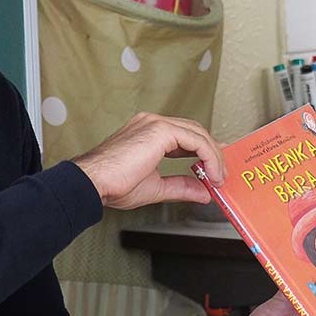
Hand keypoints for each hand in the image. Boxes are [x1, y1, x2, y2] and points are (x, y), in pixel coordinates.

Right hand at [72, 113, 224, 209]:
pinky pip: (195, 140)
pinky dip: (208, 156)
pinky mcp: (160, 130)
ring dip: (213, 156)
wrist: (94, 183)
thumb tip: (203, 192)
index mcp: (148, 133)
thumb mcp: (156, 187)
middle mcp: (151, 123)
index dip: (203, 149)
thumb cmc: (113, 184)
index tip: (215, 166)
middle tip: (221, 174)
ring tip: (218, 177)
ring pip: (197, 134)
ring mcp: (155, 123)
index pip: (184, 135)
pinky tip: (211, 173)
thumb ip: (180, 186)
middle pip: (194, 131)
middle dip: (212, 152)